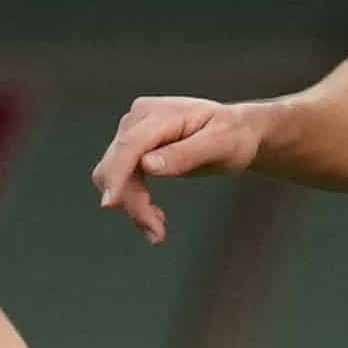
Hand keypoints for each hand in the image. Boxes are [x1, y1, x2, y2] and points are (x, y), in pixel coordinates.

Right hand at [89, 96, 260, 244]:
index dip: (118, 174)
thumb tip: (147, 165)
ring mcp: (132, 133)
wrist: (236, 132)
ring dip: (132, 206)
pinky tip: (154, 215)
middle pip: (117, 164)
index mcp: (160, 114)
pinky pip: (120, 179)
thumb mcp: (219, 144)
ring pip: (113, 176)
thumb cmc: (233, 135)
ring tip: (158, 230)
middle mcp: (138, 119)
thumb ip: (185, 154)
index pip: (130, 145)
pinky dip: (133, 201)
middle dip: (132, 202)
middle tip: (157, 234)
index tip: (111, 204)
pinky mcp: (133, 149)